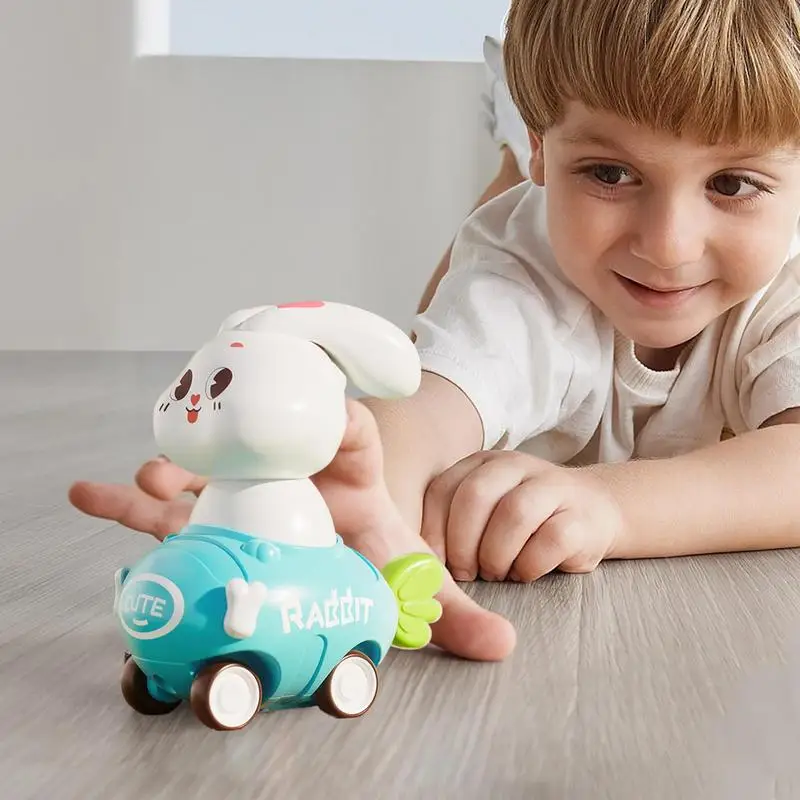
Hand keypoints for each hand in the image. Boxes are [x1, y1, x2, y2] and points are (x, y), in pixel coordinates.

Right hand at [69, 398, 515, 661]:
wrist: (345, 529)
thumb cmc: (370, 539)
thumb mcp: (403, 567)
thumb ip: (448, 610)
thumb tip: (503, 645)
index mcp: (345, 468)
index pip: (349, 432)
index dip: (344, 423)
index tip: (337, 420)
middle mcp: (290, 469)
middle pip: (258, 446)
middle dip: (228, 453)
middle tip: (193, 462)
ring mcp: (250, 488)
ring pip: (206, 473)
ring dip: (170, 475)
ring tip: (140, 478)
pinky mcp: (217, 509)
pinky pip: (172, 504)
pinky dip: (131, 499)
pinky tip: (92, 494)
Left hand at [420, 450, 623, 582]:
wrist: (595, 510)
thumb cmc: (526, 521)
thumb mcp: (485, 511)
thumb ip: (452, 522)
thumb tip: (418, 562)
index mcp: (483, 463)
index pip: (442, 489)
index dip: (433, 531)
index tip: (433, 563)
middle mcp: (515, 466)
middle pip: (474, 496)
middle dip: (462, 543)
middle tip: (464, 574)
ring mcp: (552, 486)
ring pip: (513, 514)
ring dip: (496, 555)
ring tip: (495, 573)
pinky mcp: (580, 516)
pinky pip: (549, 540)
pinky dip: (529, 565)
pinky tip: (524, 573)